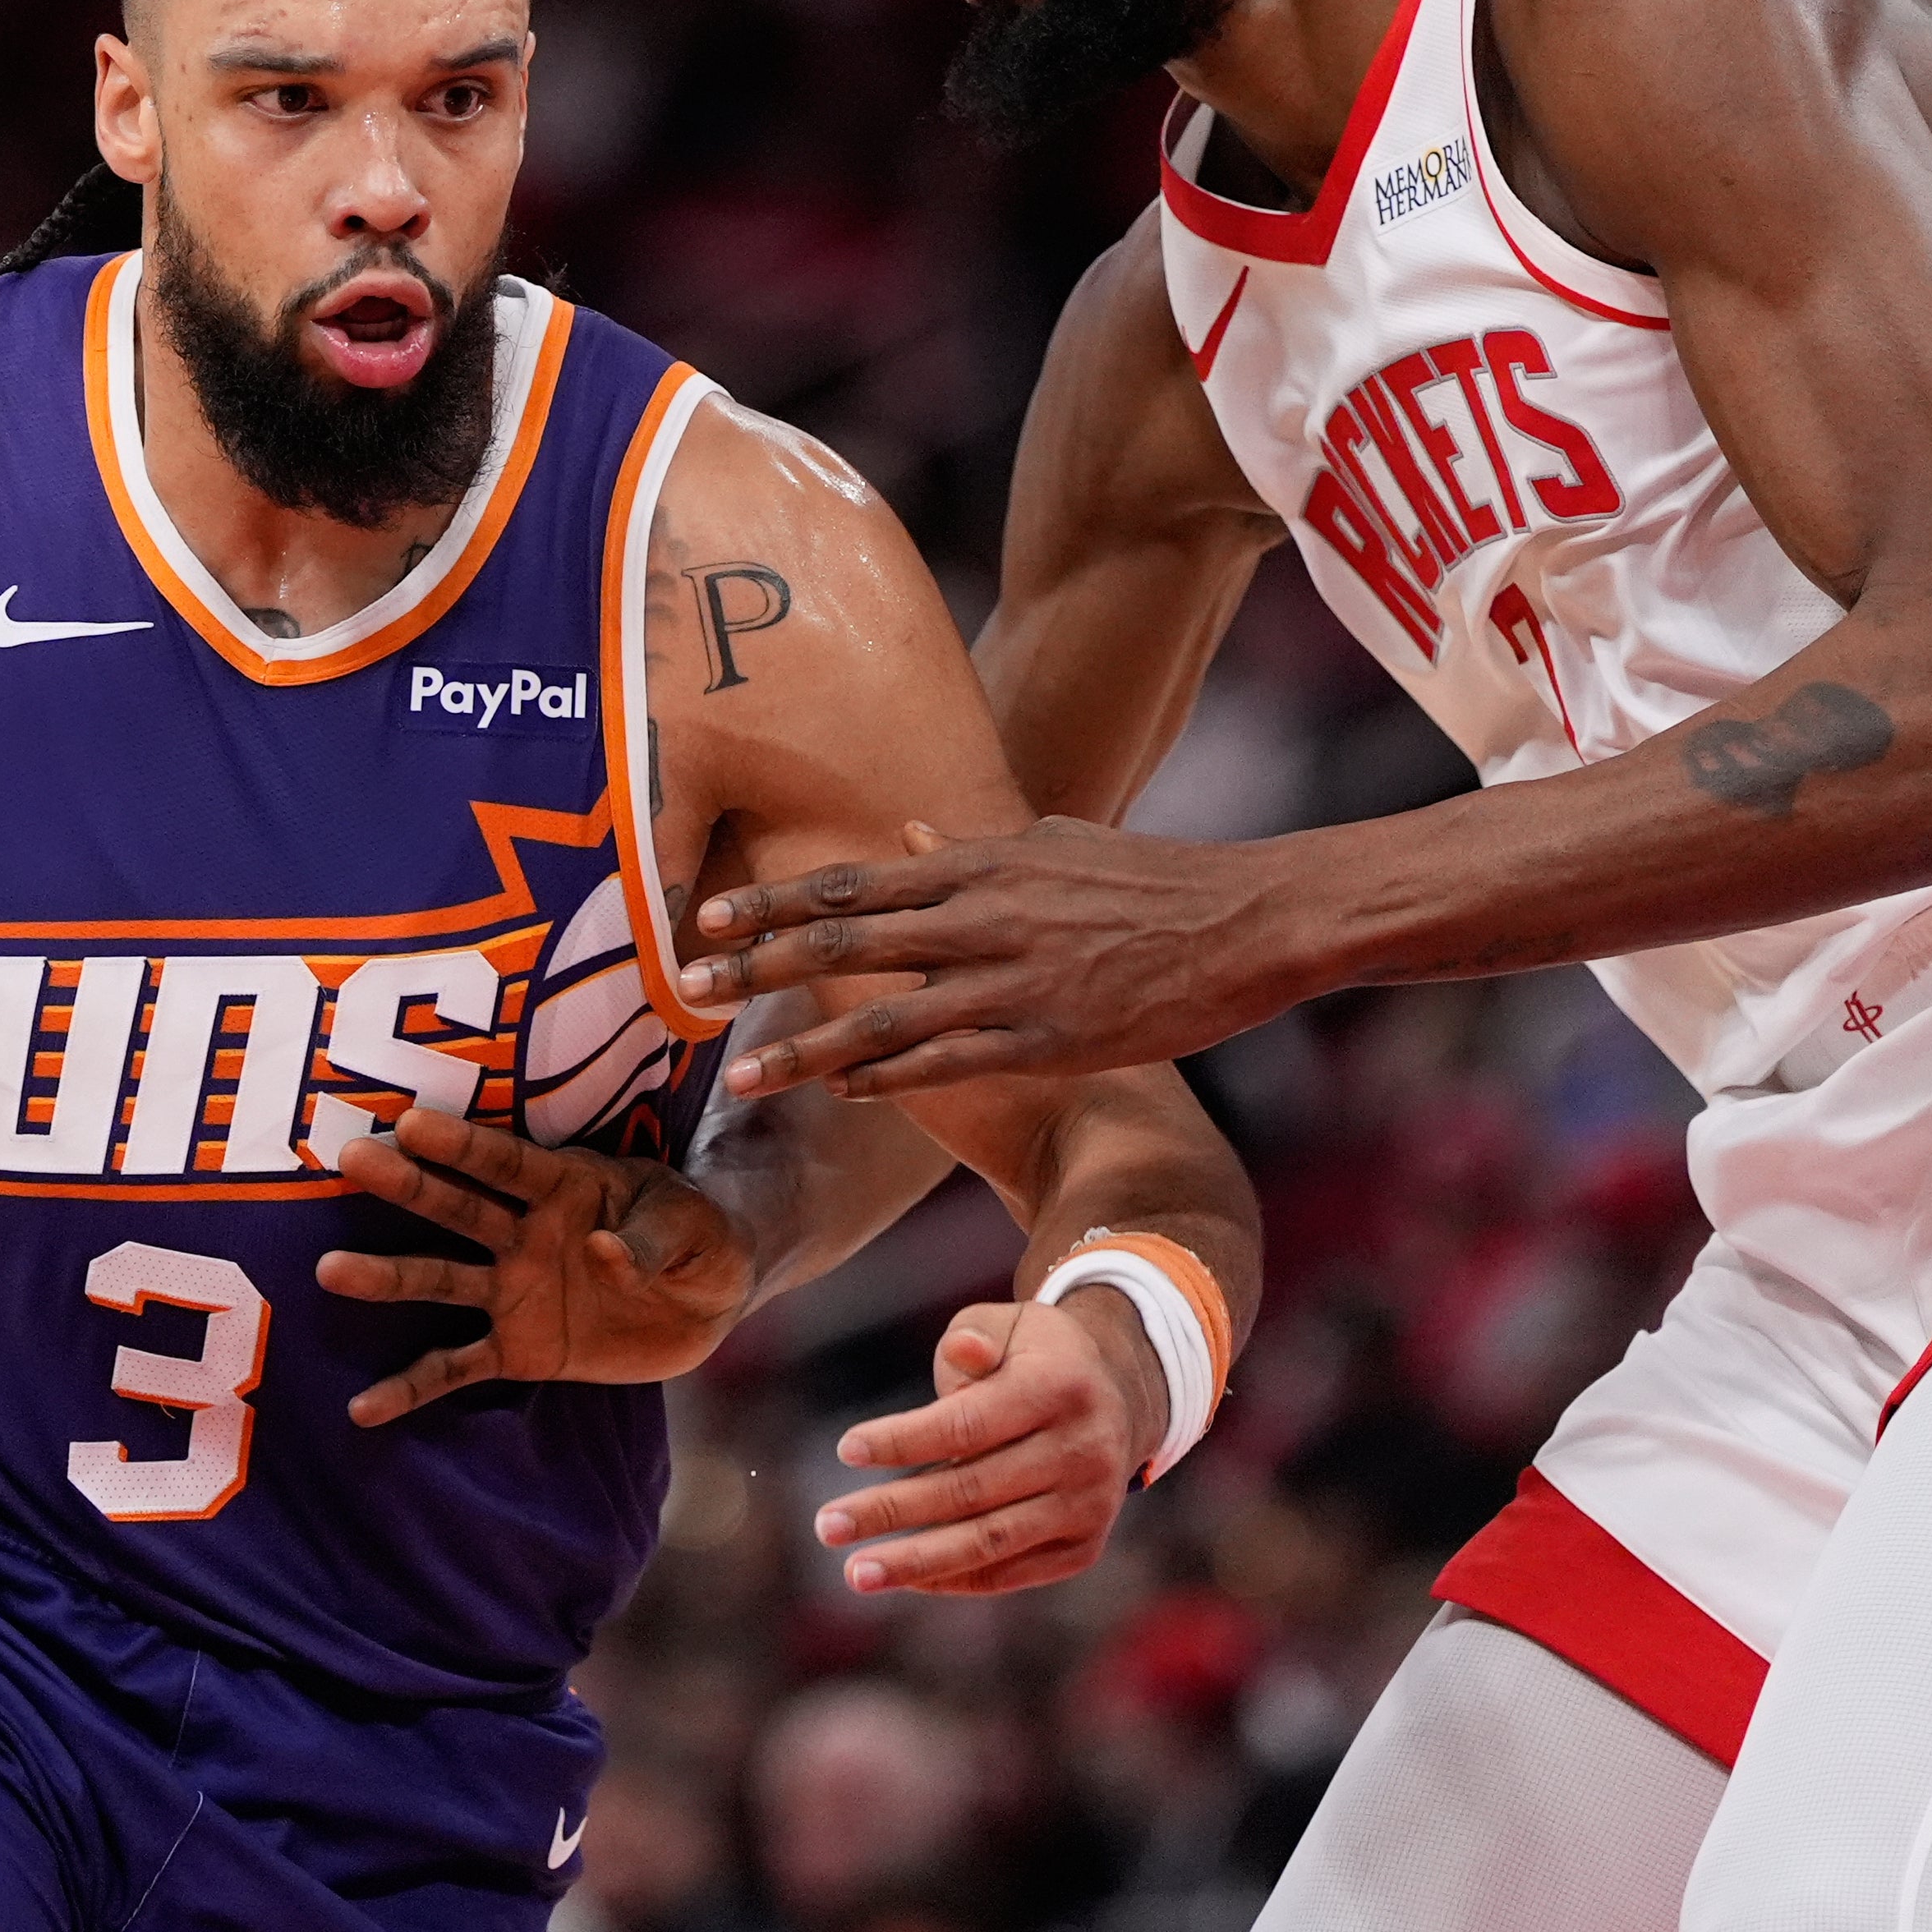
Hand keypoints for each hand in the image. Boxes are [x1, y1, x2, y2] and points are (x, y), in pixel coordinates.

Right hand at [315, 1106, 755, 1425]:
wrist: (711, 1299)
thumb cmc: (703, 1240)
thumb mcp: (696, 1232)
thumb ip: (651, 1240)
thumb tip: (604, 1253)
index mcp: (570, 1187)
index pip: (511, 1163)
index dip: (464, 1144)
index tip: (412, 1122)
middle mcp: (526, 1232)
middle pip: (458, 1207)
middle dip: (406, 1185)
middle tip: (352, 1158)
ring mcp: (514, 1289)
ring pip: (441, 1279)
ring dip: (387, 1277)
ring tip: (328, 1272)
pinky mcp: (518, 1348)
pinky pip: (456, 1367)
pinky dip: (411, 1388)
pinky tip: (363, 1409)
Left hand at [687, 817, 1301, 1096]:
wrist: (1244, 920)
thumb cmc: (1149, 878)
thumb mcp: (1054, 844)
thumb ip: (976, 848)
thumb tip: (912, 839)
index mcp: (980, 863)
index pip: (851, 882)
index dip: (772, 903)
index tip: (706, 921)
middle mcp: (982, 918)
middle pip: (845, 944)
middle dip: (757, 970)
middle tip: (687, 993)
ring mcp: (1013, 983)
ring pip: (885, 1021)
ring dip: (805, 1049)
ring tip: (742, 1075)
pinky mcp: (1048, 1038)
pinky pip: (950, 1064)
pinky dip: (889, 1080)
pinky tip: (842, 1092)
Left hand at [820, 1291, 1164, 1595]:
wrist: (1118, 1402)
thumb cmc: (1035, 1357)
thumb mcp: (1008, 1327)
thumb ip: (972, 1341)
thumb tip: (960, 1351)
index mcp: (1060, 1388)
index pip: (967, 1423)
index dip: (903, 1440)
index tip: (844, 1450)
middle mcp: (1083, 1451)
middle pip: (971, 1490)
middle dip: (891, 1510)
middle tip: (825, 1525)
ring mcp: (1088, 1505)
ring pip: (989, 1542)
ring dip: (916, 1563)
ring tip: (856, 1572)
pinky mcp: (1084, 1546)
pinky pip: (1009, 1572)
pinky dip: (954, 1578)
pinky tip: (905, 1579)